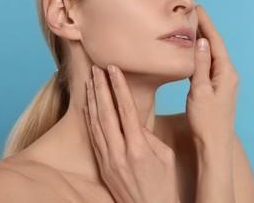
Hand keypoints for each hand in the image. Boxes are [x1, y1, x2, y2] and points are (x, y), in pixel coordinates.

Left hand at [83, 65, 179, 202]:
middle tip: (96, 68)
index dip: (119, 87)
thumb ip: (149, 136)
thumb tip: (133, 121)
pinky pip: (94, 138)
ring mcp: (108, 160)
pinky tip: (88, 105)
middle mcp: (120, 153)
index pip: (126, 109)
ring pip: (96, 124)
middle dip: (101, 87)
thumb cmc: (165, 185)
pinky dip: (89, 119)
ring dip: (92, 100)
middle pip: (107, 113)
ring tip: (90, 81)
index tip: (113, 68)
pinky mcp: (103, 166)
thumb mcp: (166, 157)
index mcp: (139, 148)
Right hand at [186, 5, 239, 148]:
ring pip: (212, 55)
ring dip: (203, 40)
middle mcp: (228, 74)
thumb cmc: (206, 120)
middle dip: (205, 28)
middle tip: (193, 13)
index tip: (198, 7)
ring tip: (191, 27)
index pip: (216, 41)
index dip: (207, 23)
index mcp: (226, 72)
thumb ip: (201, 65)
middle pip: (215, 45)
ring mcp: (224, 81)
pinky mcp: (217, 88)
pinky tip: (194, 51)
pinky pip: (209, 65)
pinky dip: (201, 55)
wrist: (214, 143)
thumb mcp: (200, 90)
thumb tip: (202, 41)